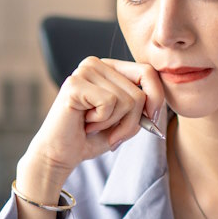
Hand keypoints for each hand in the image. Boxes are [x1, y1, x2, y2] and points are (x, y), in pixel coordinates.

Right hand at [13, 57, 165, 218]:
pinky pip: (110, 103)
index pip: (147, 71)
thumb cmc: (91, 137)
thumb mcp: (126, 120)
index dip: (155, 99)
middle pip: (139, 91)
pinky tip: (84, 122)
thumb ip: (143, 106)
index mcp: (108, 68)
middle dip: (131, 121)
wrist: (60, 155)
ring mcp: (84, 71)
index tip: (150, 121)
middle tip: (111, 132)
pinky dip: (102, 121)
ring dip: (115, 123)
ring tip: (94, 126)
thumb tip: (157, 103)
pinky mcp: (74, 84)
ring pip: (128, 99)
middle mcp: (95, 63)